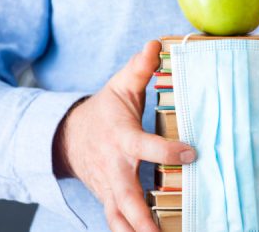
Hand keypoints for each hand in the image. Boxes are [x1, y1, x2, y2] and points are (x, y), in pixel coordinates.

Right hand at [53, 40, 195, 231]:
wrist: (67, 137)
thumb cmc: (102, 112)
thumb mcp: (119, 87)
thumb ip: (140, 69)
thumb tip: (156, 44)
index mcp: (120, 138)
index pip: (144, 146)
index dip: (167, 151)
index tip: (192, 153)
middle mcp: (114, 168)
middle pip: (126, 196)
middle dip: (141, 217)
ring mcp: (108, 188)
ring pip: (118, 217)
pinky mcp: (108, 199)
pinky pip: (117, 222)